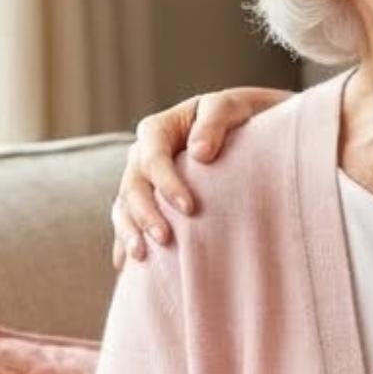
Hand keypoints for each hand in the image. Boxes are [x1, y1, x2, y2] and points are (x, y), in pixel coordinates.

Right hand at [111, 86, 294, 266]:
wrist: (249, 128)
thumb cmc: (242, 116)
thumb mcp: (233, 107)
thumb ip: (215, 121)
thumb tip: (199, 153)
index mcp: (159, 129)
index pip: (152, 156)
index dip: (166, 182)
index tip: (190, 207)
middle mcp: (143, 155)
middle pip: (132, 185)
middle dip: (145, 213)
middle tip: (165, 239)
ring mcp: (142, 181)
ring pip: (123, 206)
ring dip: (129, 231)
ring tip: (141, 257)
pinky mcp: (148, 202)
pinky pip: (127, 221)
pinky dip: (125, 241)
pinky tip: (127, 266)